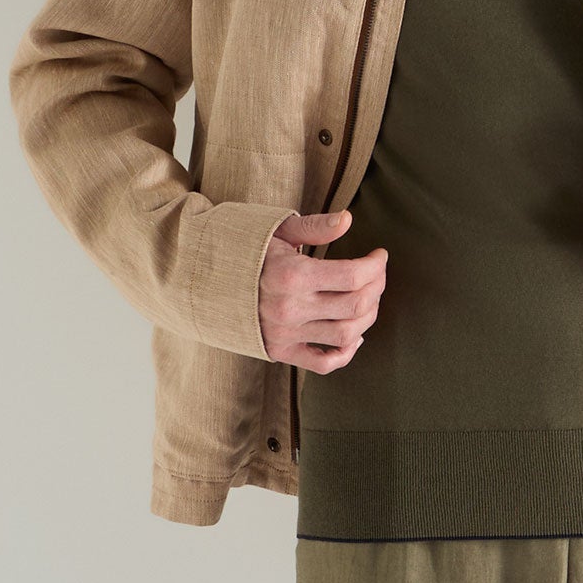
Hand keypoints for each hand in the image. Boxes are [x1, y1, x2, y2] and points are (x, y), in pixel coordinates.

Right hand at [258, 209, 387, 367]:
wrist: (203, 279)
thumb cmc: (244, 249)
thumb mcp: (276, 230)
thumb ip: (315, 227)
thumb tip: (349, 220)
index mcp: (291, 275)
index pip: (353, 276)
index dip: (376, 266)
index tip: (380, 256)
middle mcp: (290, 308)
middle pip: (356, 306)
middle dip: (377, 288)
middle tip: (377, 274)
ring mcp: (285, 334)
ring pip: (346, 335)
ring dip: (368, 317)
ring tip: (369, 300)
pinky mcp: (280, 351)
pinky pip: (323, 363)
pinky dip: (346, 353)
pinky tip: (354, 336)